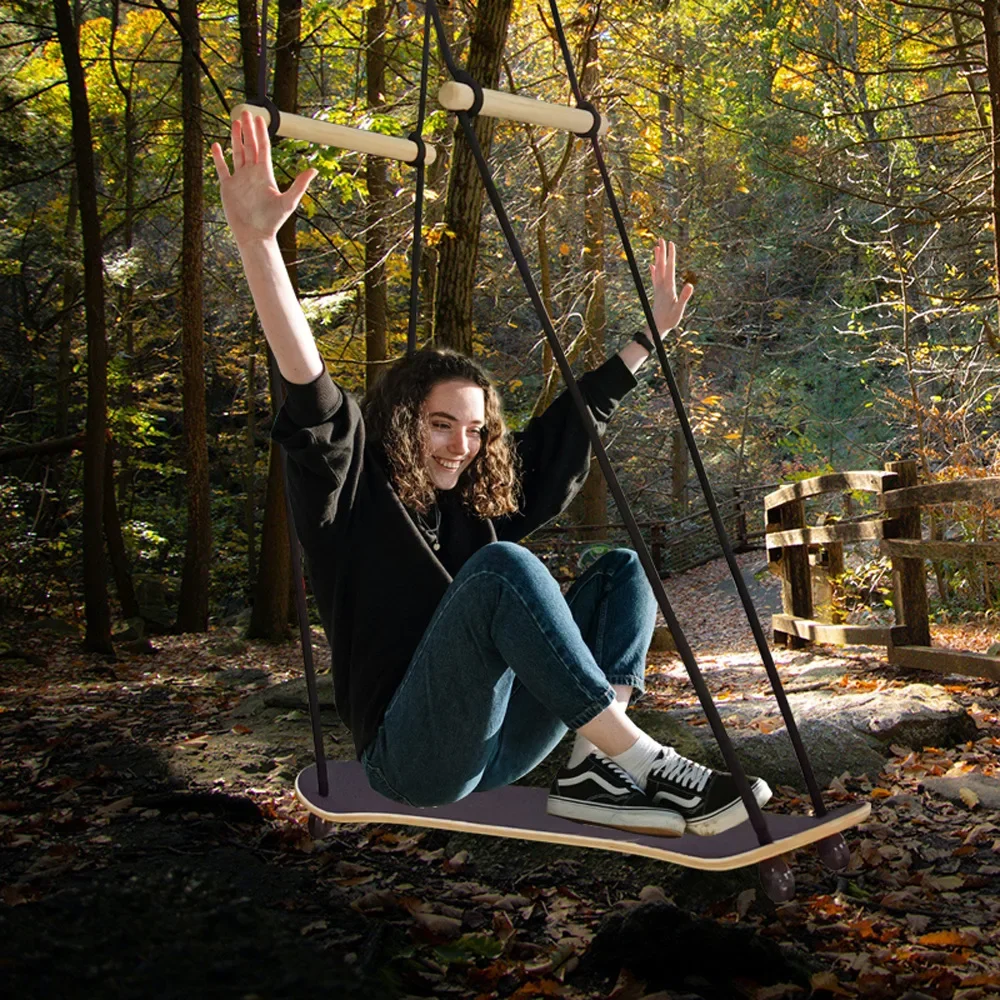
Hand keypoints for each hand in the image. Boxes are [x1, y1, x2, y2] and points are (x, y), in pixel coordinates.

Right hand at [211, 109, 316, 246]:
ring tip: (235, 123)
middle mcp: (252, 174)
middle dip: (248, 130)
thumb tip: (314, 170)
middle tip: (246, 112)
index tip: (259, 118)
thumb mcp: (288, 201)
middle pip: (250, 146)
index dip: (261, 133)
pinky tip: (216, 146)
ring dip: (236, 138)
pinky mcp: (228, 187)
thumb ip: (299, 184)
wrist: (255, 235)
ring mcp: (240, 179)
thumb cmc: (272, 221)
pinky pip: (222, 169)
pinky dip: (219, 157)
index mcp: (265, 174)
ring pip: (237, 153)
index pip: (263, 148)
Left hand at [650, 238, 693, 338]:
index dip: (671, 255)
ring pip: (657, 270)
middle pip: (662, 265)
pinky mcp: (657, 293)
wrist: (656, 328)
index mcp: (668, 288)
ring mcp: (658, 289)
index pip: (670, 268)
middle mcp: (661, 286)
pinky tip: (652, 266)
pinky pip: (654, 279)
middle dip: (662, 252)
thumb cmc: (669, 320)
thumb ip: (684, 297)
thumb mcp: (679, 310)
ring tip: (656, 247)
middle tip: (662, 239)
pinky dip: (653, 271)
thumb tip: (690, 285)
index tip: (671, 244)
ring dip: (657, 258)